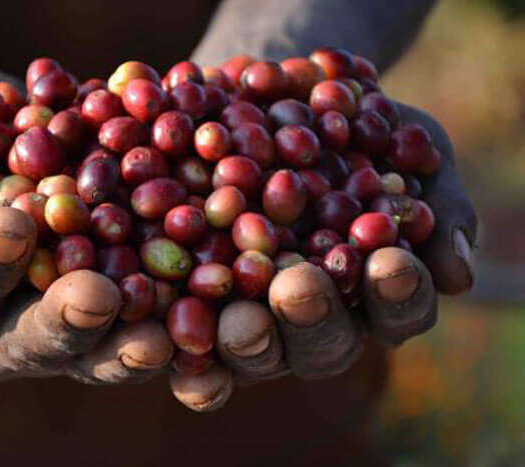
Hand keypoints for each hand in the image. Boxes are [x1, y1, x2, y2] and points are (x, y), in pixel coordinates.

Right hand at [0, 111, 173, 384]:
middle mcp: (3, 333)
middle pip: (34, 341)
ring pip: (97, 350)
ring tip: (162, 335)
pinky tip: (208, 305)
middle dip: (66, 322)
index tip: (14, 224)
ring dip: (130, 341)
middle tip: (98, 300)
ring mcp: (65, 327)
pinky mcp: (118, 310)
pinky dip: (178, 317)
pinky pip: (150, 322)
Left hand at [170, 103, 476, 410]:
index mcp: (371, 290)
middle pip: (319, 344)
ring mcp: (250, 317)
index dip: (397, 292)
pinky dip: (177, 339)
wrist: (271, 100)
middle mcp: (311, 318)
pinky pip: (184, 338)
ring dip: (245, 338)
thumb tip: (454, 274)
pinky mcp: (191, 306)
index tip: (391, 261)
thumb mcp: (404, 143)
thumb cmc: (352, 126)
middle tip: (300, 287)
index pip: (396, 307)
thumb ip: (435, 204)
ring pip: (251, 349)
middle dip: (311, 317)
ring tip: (237, 314)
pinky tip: (163, 336)